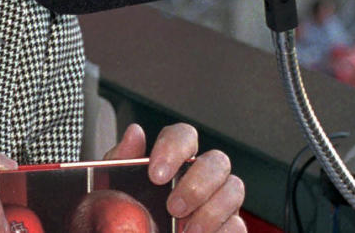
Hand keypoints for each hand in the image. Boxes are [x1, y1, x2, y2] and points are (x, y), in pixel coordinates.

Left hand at [105, 123, 245, 232]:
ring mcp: (220, 201)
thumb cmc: (127, 214)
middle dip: (196, 185)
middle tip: (173, 208)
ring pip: (234, 189)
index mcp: (175, 159)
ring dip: (211, 211)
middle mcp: (203, 175)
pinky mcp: (230, 228)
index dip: (173, 150)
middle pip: (217, 161)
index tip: (156, 175)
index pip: (184, 136)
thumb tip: (135, 131)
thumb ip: (123, 159)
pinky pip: (239, 224)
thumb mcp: (115, 187)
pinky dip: (222, 231)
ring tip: (185, 230)